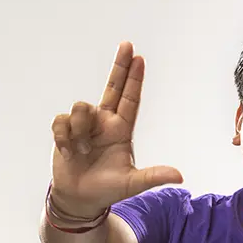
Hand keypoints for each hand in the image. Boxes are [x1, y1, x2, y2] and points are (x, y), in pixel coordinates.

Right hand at [49, 41, 181, 217]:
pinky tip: (69, 152)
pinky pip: (62, 121)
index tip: (140, 58)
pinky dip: (64, 138)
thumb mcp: (132, 184)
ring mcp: (84, 125)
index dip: (134, 80)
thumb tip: (180, 176)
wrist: (79, 198)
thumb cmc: (107, 189)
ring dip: (80, 131)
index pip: (130, 100)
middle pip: (112, 87)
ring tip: (83, 152)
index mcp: (121, 130)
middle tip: (127, 44)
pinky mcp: (65, 130)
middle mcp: (104, 122)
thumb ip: (153, 177)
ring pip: (81, 108)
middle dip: (119, 66)